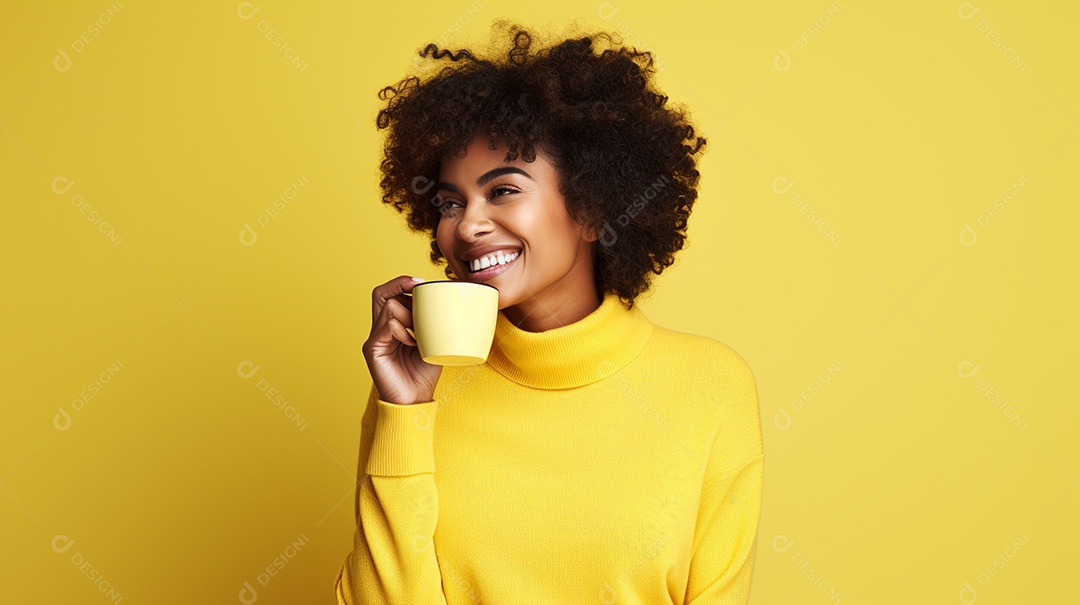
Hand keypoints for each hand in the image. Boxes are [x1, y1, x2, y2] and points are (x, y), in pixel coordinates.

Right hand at [361, 275, 441, 404]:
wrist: (416, 400)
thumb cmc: (424, 373)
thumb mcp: (434, 341)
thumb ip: (433, 322)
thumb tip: (450, 300)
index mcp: (392, 325)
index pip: (390, 293)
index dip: (403, 282)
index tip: (423, 282)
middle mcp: (380, 328)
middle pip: (380, 292)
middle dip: (400, 284)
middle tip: (419, 286)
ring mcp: (375, 338)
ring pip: (388, 306)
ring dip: (408, 312)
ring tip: (418, 331)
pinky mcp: (372, 349)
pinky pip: (386, 326)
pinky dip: (403, 330)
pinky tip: (413, 343)